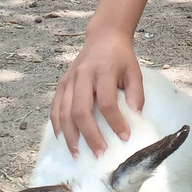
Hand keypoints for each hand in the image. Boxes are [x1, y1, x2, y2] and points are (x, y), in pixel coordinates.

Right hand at [49, 35, 144, 157]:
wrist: (103, 37)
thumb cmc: (121, 58)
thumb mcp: (134, 71)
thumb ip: (136, 93)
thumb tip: (136, 116)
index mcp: (103, 70)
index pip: (107, 101)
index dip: (115, 121)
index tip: (124, 137)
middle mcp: (82, 75)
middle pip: (80, 110)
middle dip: (89, 135)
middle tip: (98, 154)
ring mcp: (69, 79)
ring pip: (64, 111)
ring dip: (69, 136)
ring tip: (76, 154)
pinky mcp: (62, 83)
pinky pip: (55, 107)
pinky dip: (57, 125)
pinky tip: (62, 139)